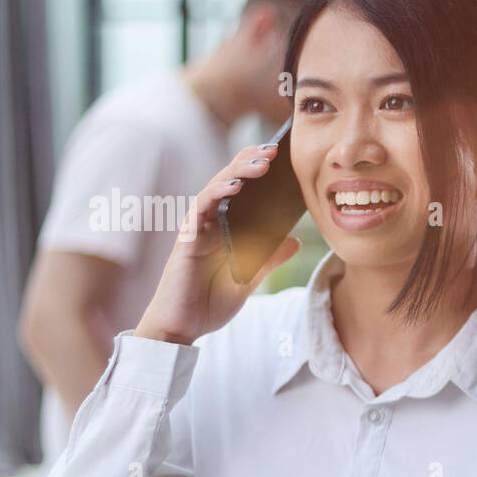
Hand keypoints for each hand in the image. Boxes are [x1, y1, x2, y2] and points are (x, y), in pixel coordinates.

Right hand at [135, 142, 300, 345]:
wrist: (182, 328)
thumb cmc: (209, 302)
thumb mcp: (249, 278)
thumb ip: (268, 259)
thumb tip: (294, 240)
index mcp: (223, 228)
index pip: (240, 190)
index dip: (256, 170)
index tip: (281, 157)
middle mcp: (208, 223)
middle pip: (229, 181)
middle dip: (250, 161)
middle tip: (275, 148)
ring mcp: (196, 229)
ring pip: (215, 189)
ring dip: (238, 172)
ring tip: (262, 162)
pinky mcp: (187, 240)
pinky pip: (200, 210)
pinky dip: (217, 195)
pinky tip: (234, 187)